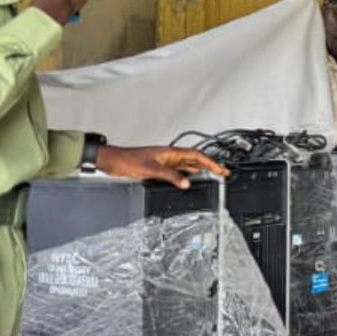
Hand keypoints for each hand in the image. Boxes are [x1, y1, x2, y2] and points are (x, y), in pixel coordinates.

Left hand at [95, 145, 227, 186]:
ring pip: (187, 166)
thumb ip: (170, 176)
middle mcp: (170, 156)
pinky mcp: (158, 169)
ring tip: (211, 176)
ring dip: (199, 170)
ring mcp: (164, 162)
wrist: (114, 162)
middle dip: (210, 166)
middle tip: (222, 173)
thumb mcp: (151, 170)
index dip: (211, 162)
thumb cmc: (129, 160)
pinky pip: (177, 172)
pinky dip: (186, 176)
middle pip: (195, 160)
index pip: (196, 156)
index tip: (221, 169)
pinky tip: (188, 180)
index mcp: (171, 152)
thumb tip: (186, 183)